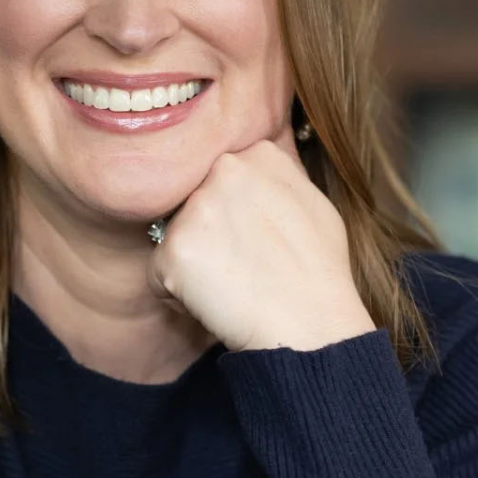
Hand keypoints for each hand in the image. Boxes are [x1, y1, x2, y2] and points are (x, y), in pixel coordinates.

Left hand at [148, 136, 375, 351]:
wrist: (311, 323)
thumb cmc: (319, 271)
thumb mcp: (312, 201)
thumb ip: (273, 178)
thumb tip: (251, 172)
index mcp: (257, 153)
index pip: (217, 177)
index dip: (231, 212)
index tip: (254, 237)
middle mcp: (223, 169)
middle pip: (193, 203)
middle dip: (208, 233)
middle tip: (244, 264)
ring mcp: (196, 208)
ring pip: (174, 236)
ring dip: (192, 262)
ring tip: (233, 284)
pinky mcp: (174, 249)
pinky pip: (158, 274)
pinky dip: (178, 294)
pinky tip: (217, 301)